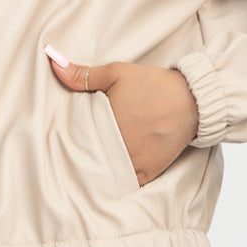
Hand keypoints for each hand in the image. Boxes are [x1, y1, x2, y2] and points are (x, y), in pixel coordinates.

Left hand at [45, 46, 198, 185]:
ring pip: (104, 174)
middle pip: (88, 158)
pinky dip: (116, 182)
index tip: (57, 140)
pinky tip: (107, 177)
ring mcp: (131, 164)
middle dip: (80, 155)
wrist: (192, 100)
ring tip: (86, 167)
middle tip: (67, 157)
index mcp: (104, 125)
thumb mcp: (116, 72)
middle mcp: (116, 148)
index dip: (66, 139)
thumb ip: (83, 74)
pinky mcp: (147, 173)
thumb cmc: (154, 84)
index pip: (74, 139)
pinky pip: (124, 185)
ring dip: (97, 170)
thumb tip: (54, 62)